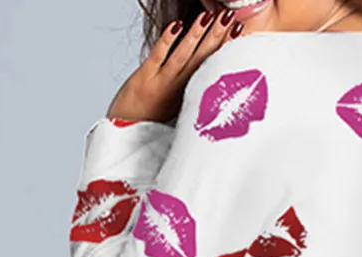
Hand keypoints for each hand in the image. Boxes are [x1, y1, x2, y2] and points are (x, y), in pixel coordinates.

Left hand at [106, 7, 241, 124]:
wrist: (123, 136)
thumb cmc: (149, 120)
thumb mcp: (176, 108)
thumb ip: (190, 90)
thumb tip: (205, 72)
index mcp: (188, 96)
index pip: (210, 67)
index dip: (225, 48)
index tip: (238, 30)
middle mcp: (178, 91)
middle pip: (201, 59)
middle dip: (216, 37)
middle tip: (230, 17)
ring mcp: (160, 85)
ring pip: (182, 57)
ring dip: (197, 36)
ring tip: (211, 16)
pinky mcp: (142, 81)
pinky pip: (157, 58)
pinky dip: (167, 41)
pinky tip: (176, 26)